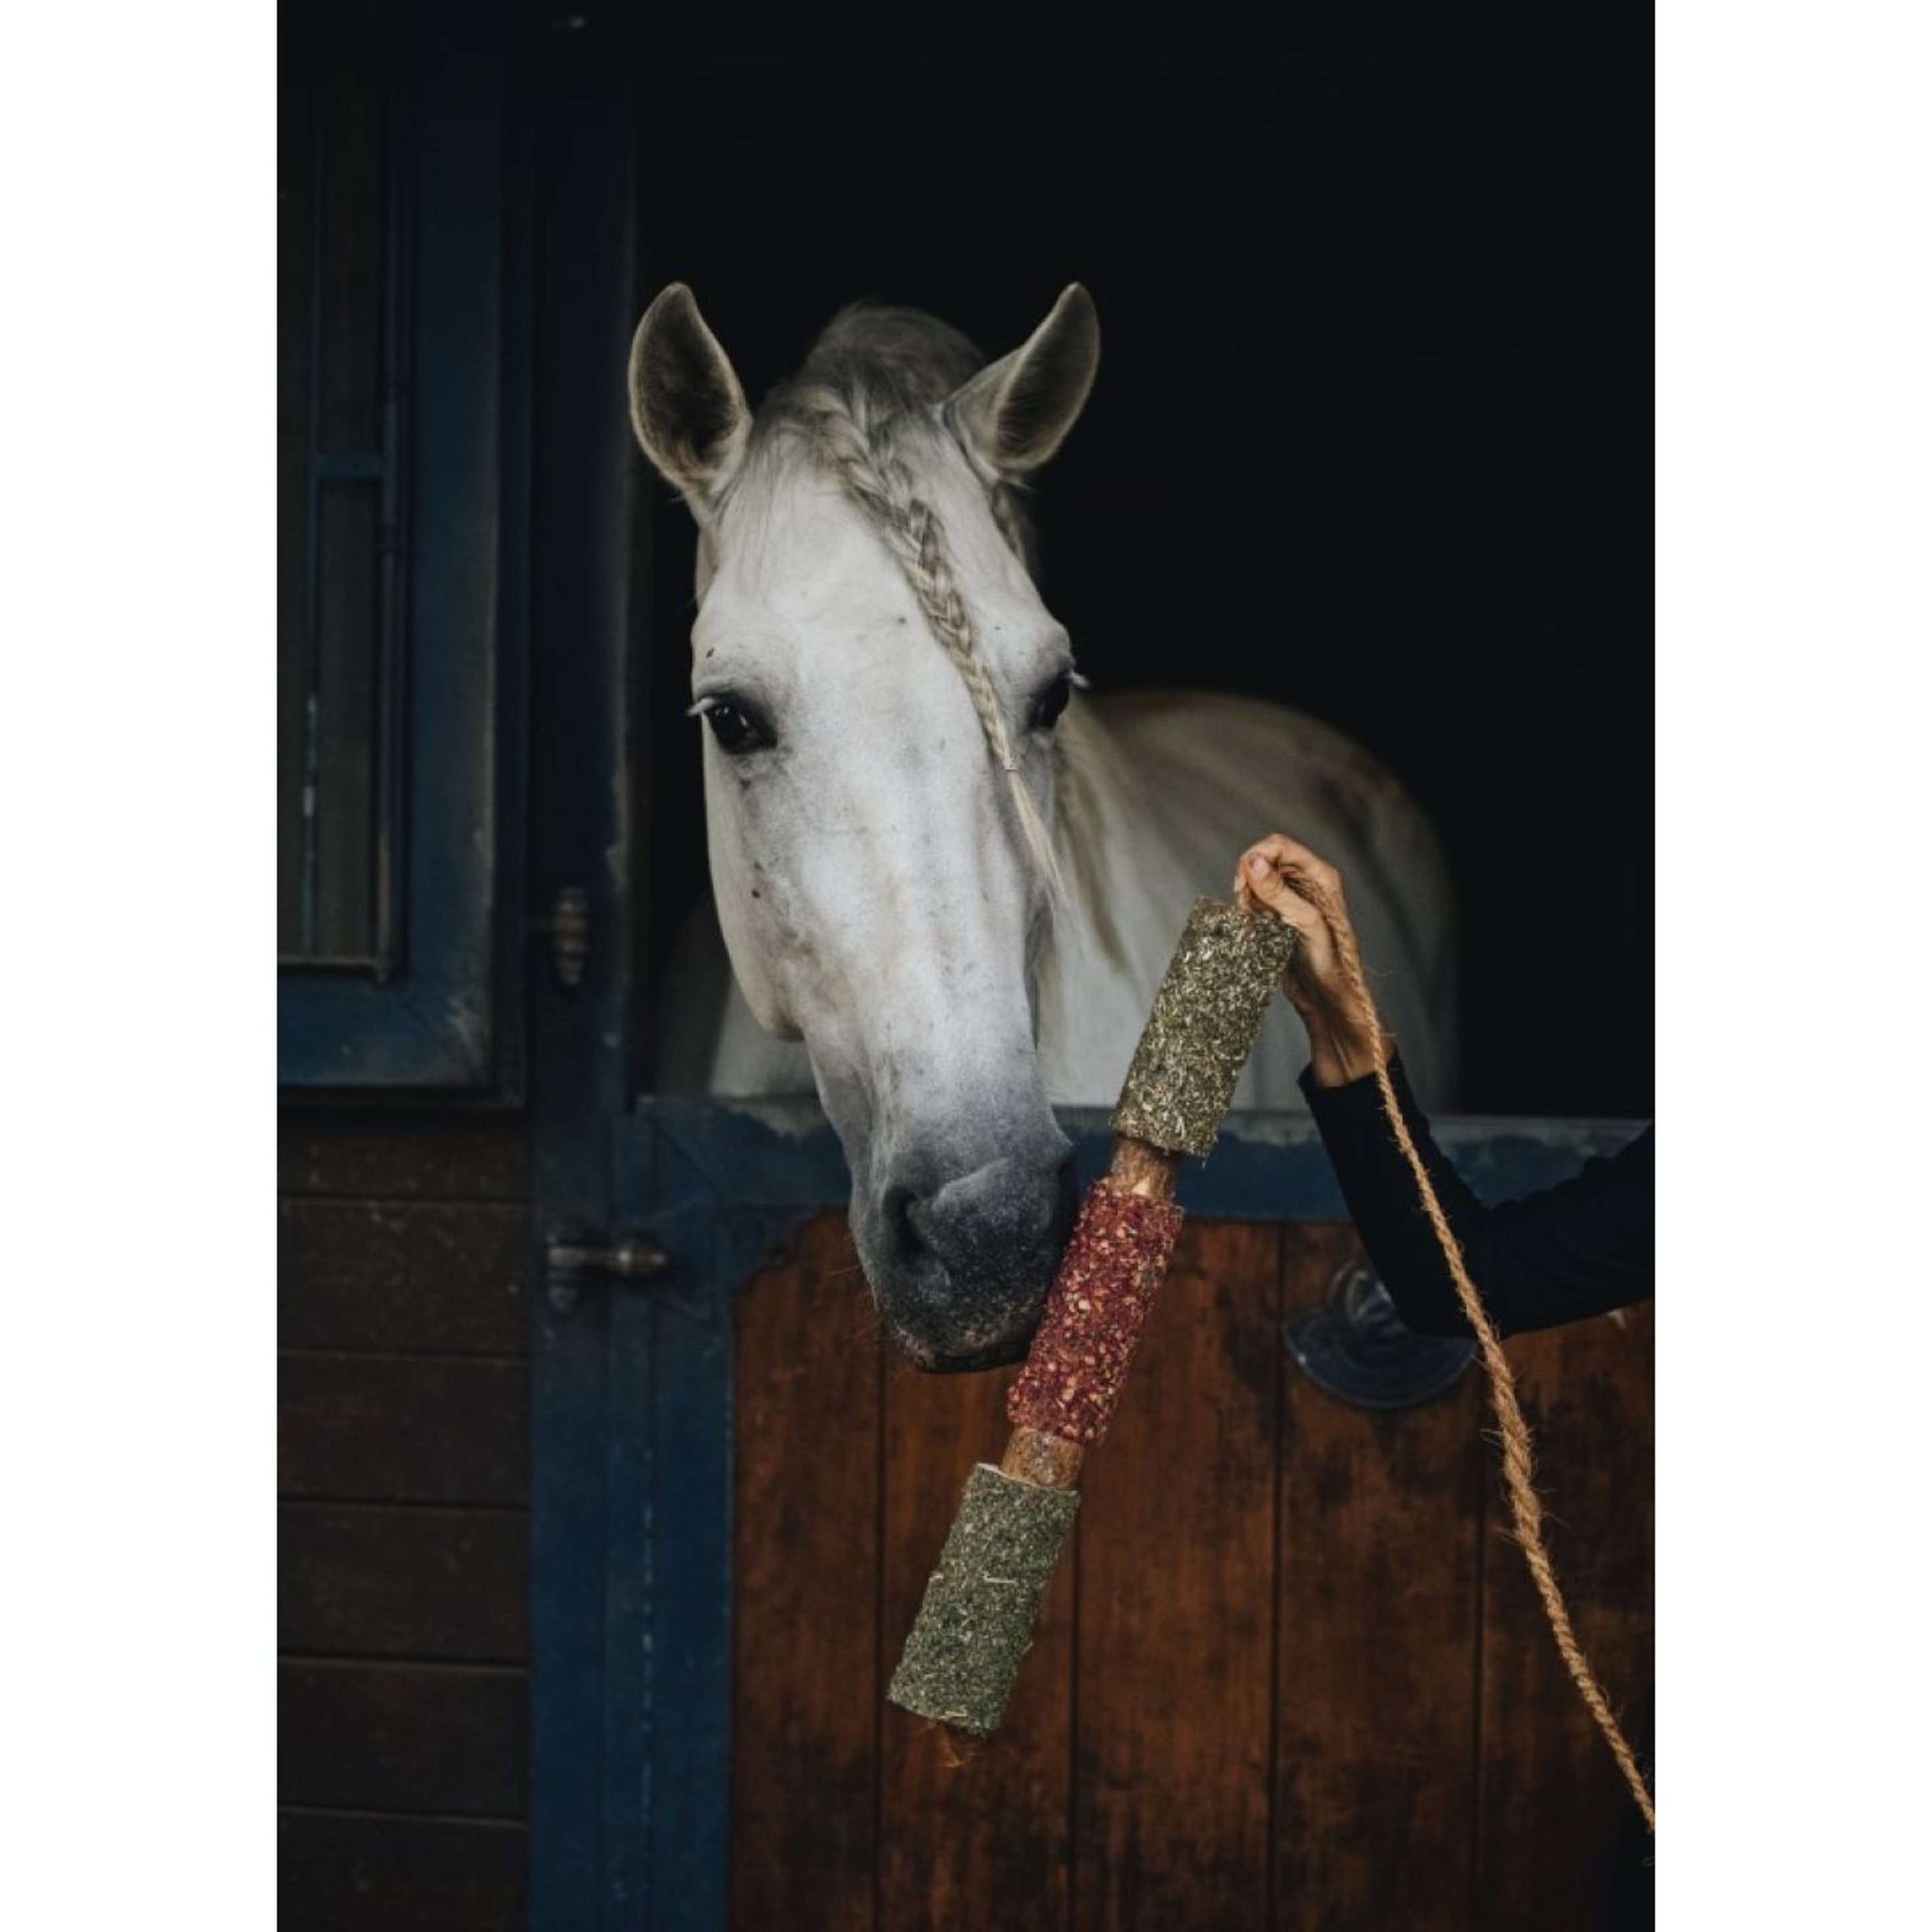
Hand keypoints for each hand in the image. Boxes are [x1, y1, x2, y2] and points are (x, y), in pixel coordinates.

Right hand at [1233, 833, 1388, 1087]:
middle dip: (1248, 878)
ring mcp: (1292, 899)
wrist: (1327, 999)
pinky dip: (1248, 911)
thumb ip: (1279, 892)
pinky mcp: (1280, 917)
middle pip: (1264, 859)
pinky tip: (1255, 928)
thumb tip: (1254, 863)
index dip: (1255, 858)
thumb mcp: (1305, 924)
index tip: (1243, 884)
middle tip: (1245, 904)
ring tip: (1254, 920)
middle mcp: (1307, 883)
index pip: (1278, 846)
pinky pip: (1255, 901)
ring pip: (1256, 881)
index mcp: (1320, 876)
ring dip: (1247, 897)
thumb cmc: (1329, 964)